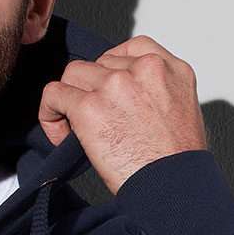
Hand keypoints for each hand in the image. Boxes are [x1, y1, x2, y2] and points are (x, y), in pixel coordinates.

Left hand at [37, 35, 207, 195]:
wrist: (172, 186)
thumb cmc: (176, 162)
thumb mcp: (182, 112)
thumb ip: (156, 92)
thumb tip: (126, 99)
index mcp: (172, 69)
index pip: (132, 48)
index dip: (113, 70)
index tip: (109, 92)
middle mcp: (144, 69)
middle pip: (99, 63)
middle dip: (92, 89)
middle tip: (95, 119)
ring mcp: (115, 84)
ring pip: (74, 74)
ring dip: (70, 98)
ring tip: (76, 128)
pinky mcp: (89, 106)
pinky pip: (54, 94)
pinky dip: (51, 114)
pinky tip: (62, 135)